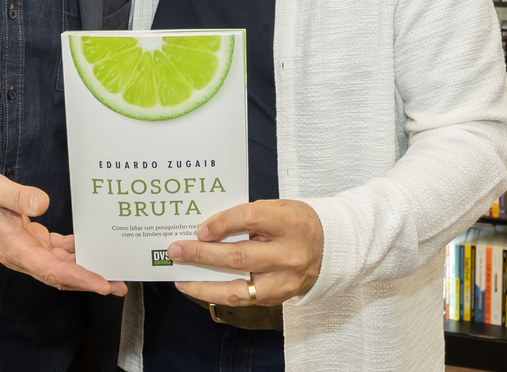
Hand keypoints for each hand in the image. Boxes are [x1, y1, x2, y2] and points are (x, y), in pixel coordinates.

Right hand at [0, 169, 126, 295]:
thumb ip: (18, 198)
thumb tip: (43, 204)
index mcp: (16, 248)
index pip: (51, 270)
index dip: (77, 278)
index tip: (101, 284)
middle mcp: (24, 255)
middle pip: (61, 275)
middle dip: (90, 281)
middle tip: (120, 285)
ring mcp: (28, 249)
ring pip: (61, 266)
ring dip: (86, 269)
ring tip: (113, 269)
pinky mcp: (31, 241)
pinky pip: (56, 251)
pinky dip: (74, 251)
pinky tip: (91, 245)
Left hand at [170, 200, 322, 306]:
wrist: (330, 247)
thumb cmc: (295, 222)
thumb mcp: (277, 208)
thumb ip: (247, 216)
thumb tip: (206, 227)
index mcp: (289, 223)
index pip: (250, 219)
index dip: (222, 223)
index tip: (200, 228)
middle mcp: (289, 254)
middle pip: (238, 256)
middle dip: (202, 254)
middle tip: (176, 250)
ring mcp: (284, 280)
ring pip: (237, 287)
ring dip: (203, 283)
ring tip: (180, 276)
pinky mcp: (279, 297)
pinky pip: (242, 299)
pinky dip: (216, 294)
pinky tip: (198, 287)